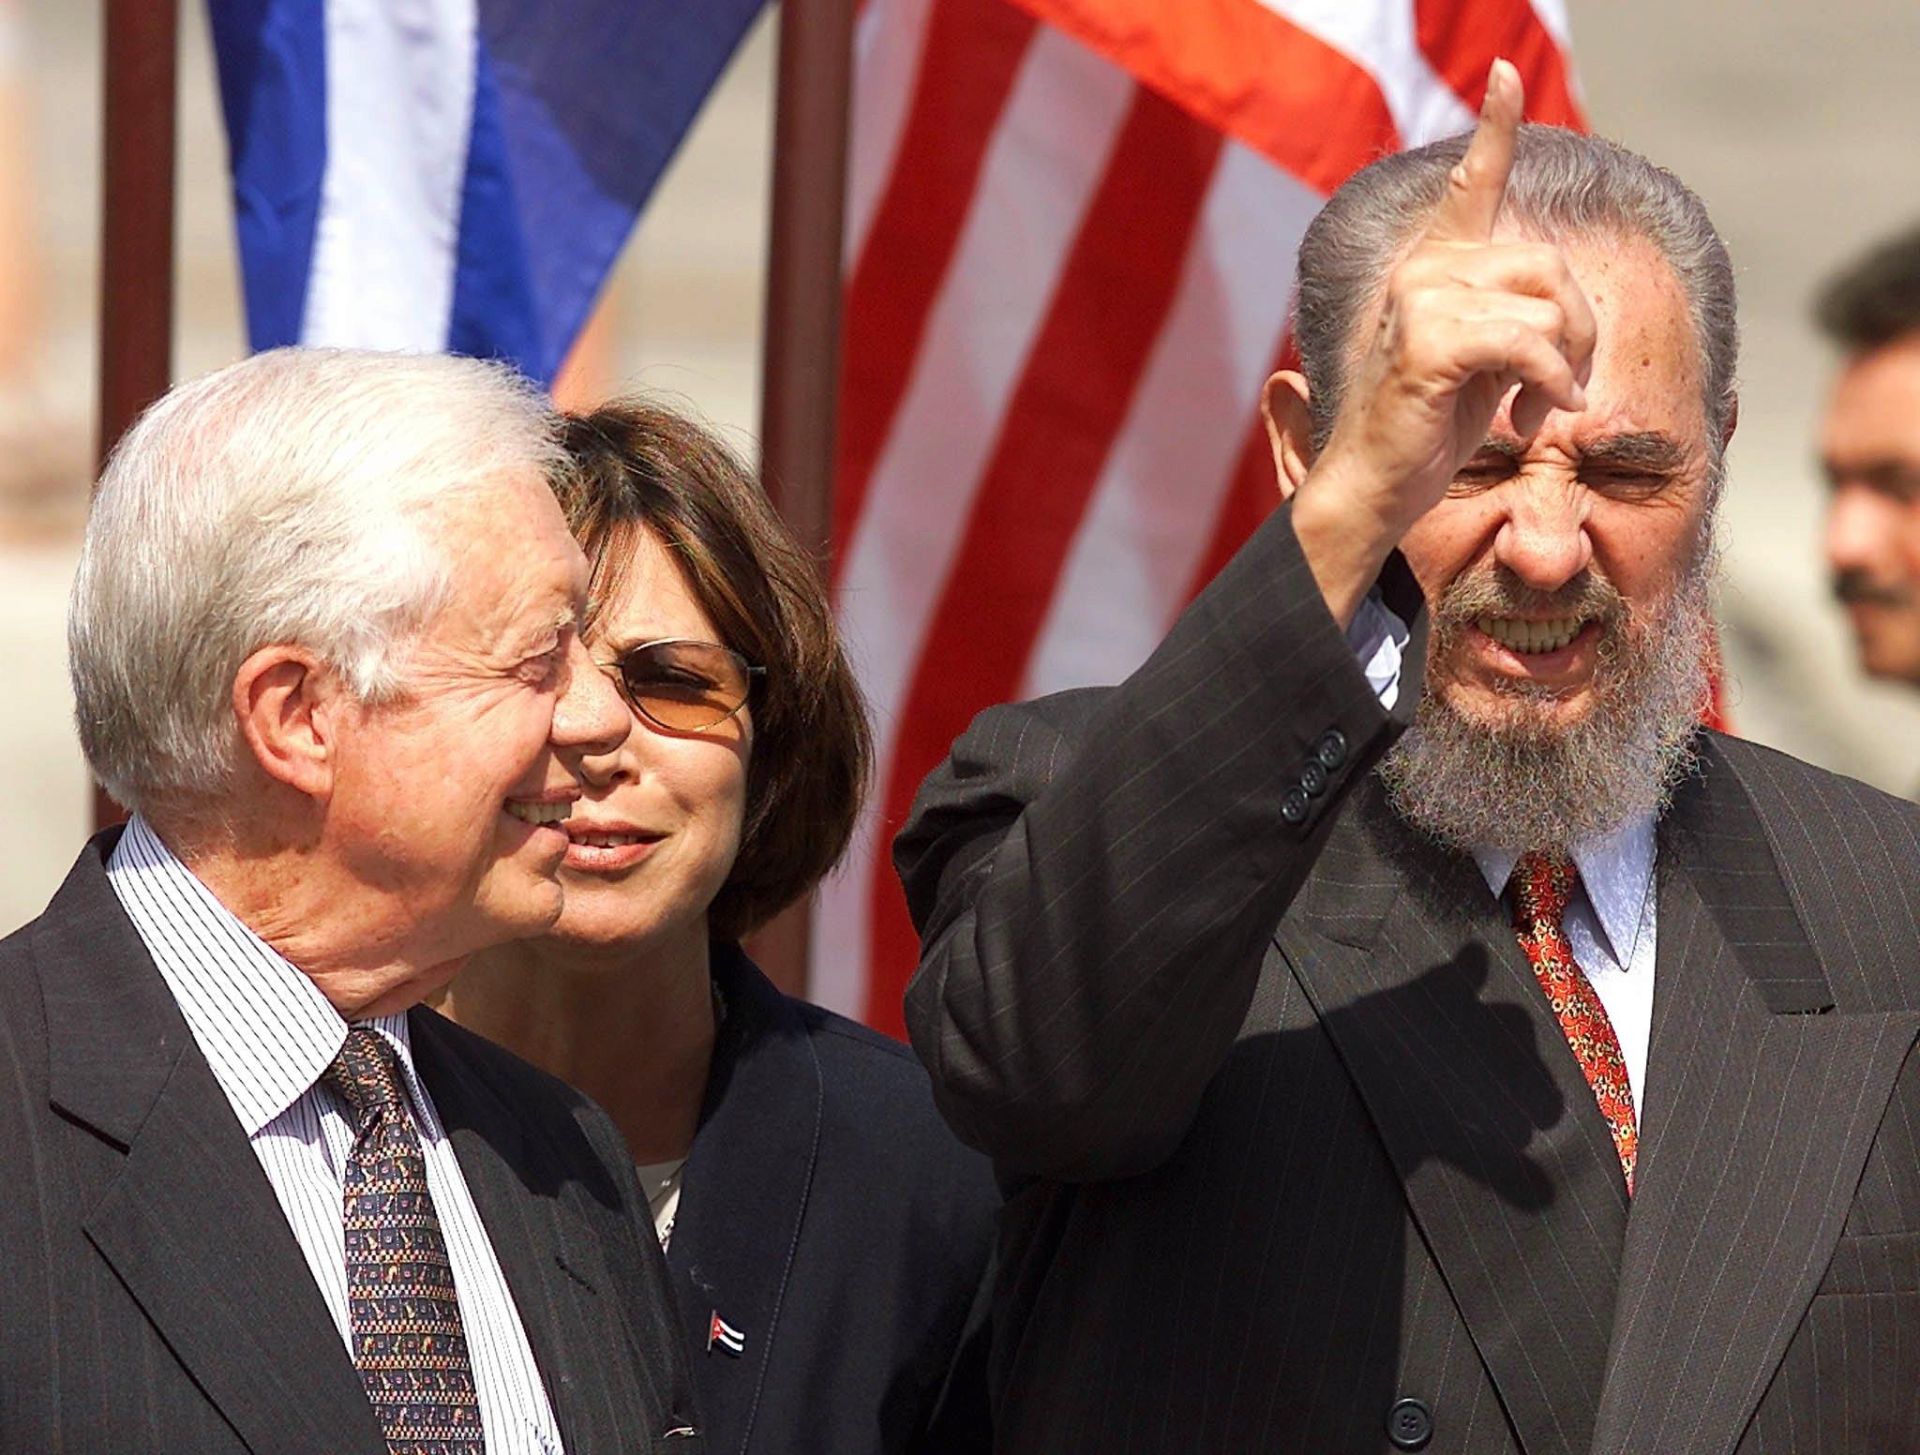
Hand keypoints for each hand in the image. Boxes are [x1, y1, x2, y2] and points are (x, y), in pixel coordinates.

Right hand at [1288, 60, 1595, 618]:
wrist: (1374, 491)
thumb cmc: (1429, 433)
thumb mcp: (1486, 362)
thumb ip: (1515, 315)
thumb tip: (1564, 303)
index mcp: (1434, 268)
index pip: (1470, 184)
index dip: (1494, 126)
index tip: (1506, 76)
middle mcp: (1424, 270)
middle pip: (1550, 266)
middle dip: (1578, 331)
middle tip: (1560, 387)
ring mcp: (1422, 299)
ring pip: (1548, 306)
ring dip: (1563, 368)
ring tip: (1535, 409)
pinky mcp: (1431, 340)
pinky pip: (1531, 342)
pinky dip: (1549, 384)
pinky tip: (1532, 417)